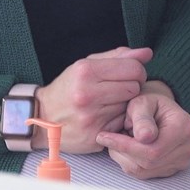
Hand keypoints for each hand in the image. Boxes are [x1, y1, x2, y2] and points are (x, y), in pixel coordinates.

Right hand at [34, 46, 151, 153]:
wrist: (42, 116)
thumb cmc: (68, 87)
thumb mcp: (87, 65)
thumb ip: (118, 56)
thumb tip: (147, 53)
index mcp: (86, 71)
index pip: (133, 68)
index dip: (136, 71)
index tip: (129, 75)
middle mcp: (88, 94)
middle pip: (135, 88)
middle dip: (133, 87)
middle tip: (120, 89)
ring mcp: (92, 117)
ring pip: (130, 106)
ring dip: (125, 104)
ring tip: (111, 103)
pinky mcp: (96, 135)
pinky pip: (122, 124)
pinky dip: (119, 120)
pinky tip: (107, 117)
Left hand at [95, 83, 189, 178]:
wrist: (159, 109)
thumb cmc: (149, 103)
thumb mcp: (142, 102)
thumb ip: (142, 118)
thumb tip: (144, 137)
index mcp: (184, 127)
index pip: (153, 149)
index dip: (125, 146)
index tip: (103, 136)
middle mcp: (188, 147)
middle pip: (149, 162)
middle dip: (123, 151)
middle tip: (108, 137)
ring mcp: (182, 160)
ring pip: (144, 170)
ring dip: (124, 157)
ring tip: (119, 139)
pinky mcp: (172, 169)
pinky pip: (145, 174)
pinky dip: (130, 162)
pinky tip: (126, 148)